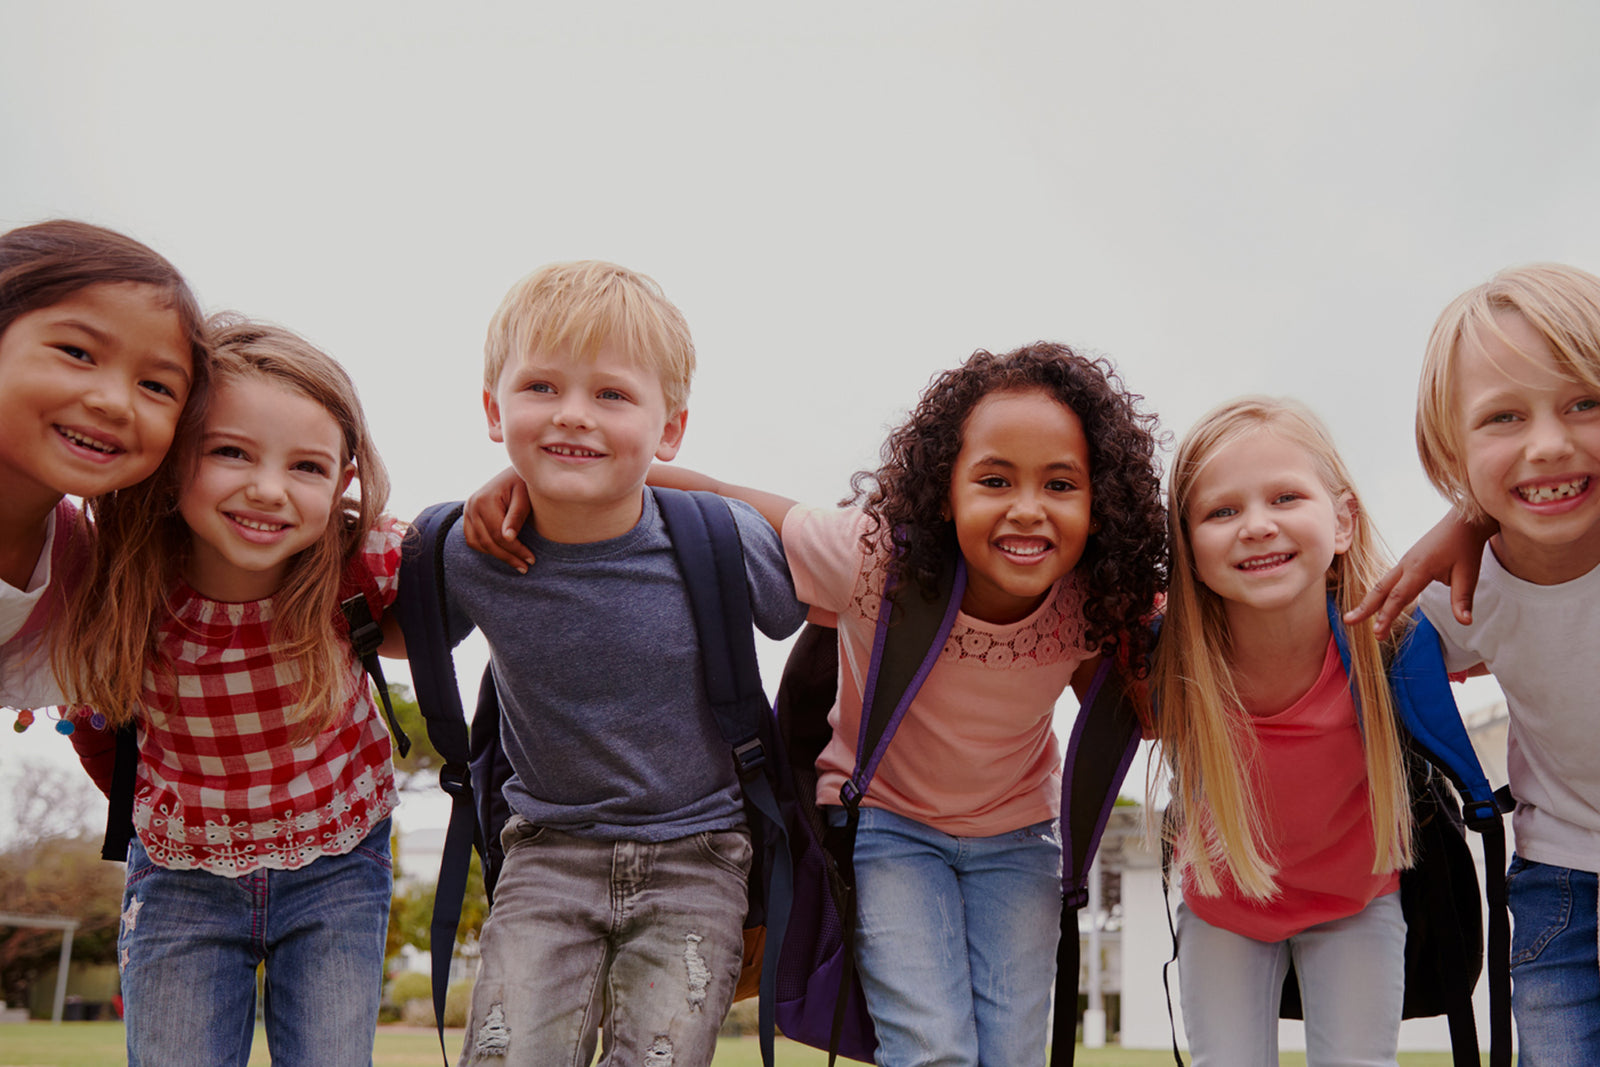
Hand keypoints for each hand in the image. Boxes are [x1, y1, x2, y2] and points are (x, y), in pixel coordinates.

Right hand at [463, 466, 535, 572]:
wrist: (515, 470)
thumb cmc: (524, 483)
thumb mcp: (524, 497)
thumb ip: (516, 516)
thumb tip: (508, 538)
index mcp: (484, 500)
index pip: (498, 534)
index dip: (515, 550)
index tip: (531, 560)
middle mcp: (471, 505)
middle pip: (487, 541)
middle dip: (508, 557)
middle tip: (525, 567)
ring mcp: (467, 510)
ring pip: (478, 543)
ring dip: (496, 555)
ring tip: (516, 563)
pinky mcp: (468, 514)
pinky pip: (472, 538)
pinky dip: (485, 548)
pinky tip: (502, 553)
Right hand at [1344, 510, 1491, 637]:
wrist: (1464, 521)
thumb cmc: (1466, 546)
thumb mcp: (1468, 574)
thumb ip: (1462, 600)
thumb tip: (1465, 623)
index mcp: (1419, 568)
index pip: (1398, 597)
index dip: (1386, 616)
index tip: (1377, 633)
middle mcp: (1406, 564)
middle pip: (1380, 589)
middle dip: (1364, 607)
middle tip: (1348, 622)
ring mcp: (1405, 561)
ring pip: (1382, 583)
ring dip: (1369, 601)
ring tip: (1356, 616)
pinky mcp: (1408, 560)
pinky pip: (1390, 579)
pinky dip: (1380, 593)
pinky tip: (1377, 602)